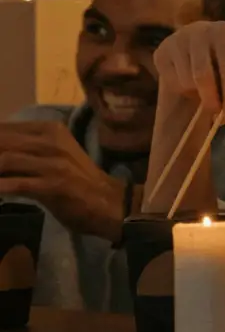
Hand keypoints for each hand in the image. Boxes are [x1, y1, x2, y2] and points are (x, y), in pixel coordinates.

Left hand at [0, 122, 127, 241]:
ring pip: (4, 161)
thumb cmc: (78, 181)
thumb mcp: (52, 158)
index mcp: (50, 130)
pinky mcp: (54, 184)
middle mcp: (51, 141)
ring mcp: (53, 162)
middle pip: (0, 142)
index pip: (2, 128)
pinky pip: (14, 185)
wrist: (108, 203)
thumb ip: (24, 151)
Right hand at [153, 21, 224, 122]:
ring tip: (205, 93)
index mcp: (223, 32)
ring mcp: (176, 40)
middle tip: (218, 119)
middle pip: (203, 76)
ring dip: (197, 96)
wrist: (195, 47)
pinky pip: (172, 83)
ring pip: (186, 82)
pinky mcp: (161, 52)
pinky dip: (184, 92)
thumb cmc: (222, 60)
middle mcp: (198, 31)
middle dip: (212, 102)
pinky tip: (190, 85)